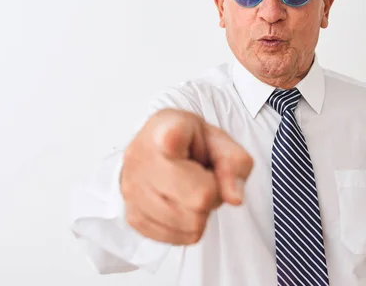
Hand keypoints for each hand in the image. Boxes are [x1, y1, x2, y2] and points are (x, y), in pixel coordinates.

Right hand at [120, 108, 253, 244]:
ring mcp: (132, 188)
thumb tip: (234, 199)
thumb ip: (234, 165)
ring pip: (190, 223)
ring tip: (189, 189)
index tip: (171, 139)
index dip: (173, 140)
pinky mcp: (132, 215)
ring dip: (199, 212)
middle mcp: (141, 157)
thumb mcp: (220, 142)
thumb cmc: (190, 143)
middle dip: (211, 193)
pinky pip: (176, 237)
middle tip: (201, 177)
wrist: (155, 146)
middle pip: (199, 197)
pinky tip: (178, 204)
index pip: (170, 138)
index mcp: (165, 128)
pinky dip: (185, 227)